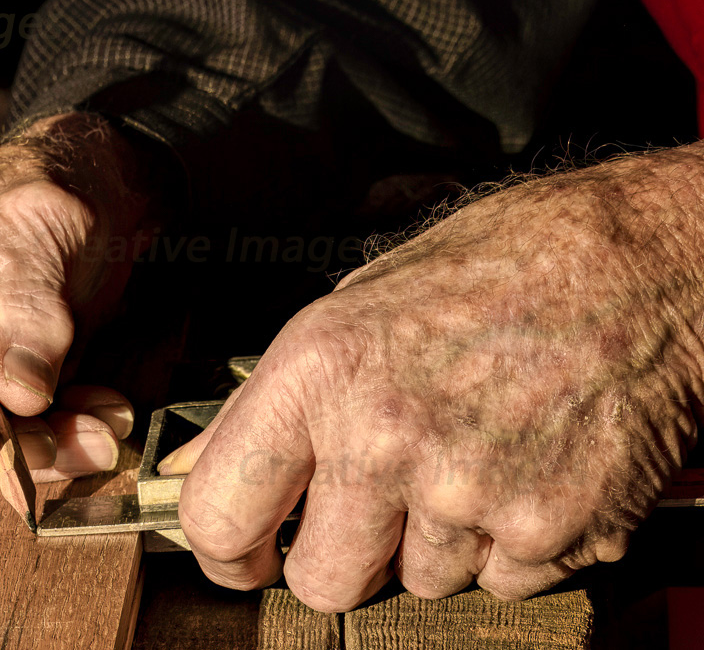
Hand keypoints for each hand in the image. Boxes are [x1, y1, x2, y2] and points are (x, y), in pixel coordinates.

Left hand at [161, 146, 702, 608]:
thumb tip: (201, 466)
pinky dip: (509, 544)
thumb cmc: (499, 266)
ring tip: (475, 452)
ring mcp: (472, 492)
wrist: (639, 260)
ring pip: (421, 582)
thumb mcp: (356, 307)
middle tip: (375, 506)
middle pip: (321, 582)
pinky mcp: (552, 529)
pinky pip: (501, 582)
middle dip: (341, 557)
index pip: (219, 513)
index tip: (245, 555)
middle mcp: (386, 438)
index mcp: (320, 371)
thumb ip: (270, 402)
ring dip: (437, 539)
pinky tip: (526, 468)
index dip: (224, 551)